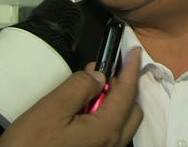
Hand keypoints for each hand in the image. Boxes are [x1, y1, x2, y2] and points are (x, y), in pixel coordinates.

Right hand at [0, 47, 142, 146]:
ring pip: (120, 122)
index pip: (127, 92)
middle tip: (104, 70)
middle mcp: (111, 145)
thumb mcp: (51, 109)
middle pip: (130, 109)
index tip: (135, 50)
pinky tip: (83, 110)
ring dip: (112, 102)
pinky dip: (103, 116)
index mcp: (106, 130)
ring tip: (90, 89)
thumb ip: (79, 87)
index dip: (132, 68)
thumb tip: (99, 75)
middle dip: (123, 86)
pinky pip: (108, 133)